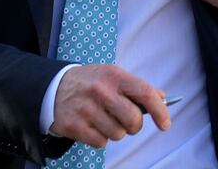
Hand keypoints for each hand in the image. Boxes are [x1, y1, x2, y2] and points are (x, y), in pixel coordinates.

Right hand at [50, 65, 169, 147]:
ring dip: (115, 132)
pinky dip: (99, 138)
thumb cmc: (89, 83)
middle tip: (126, 121)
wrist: (52, 88)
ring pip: (117, 134)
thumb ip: (136, 87)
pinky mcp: (74, 126)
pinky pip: (101, 142)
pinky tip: (91, 125)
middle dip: (134, 126)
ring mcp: (86, 109)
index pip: (145, 93)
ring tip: (103, 119)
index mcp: (113, 75)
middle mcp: (100, 90)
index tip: (165, 124)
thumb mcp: (111, 76)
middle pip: (133, 120)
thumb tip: (162, 98)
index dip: (160, 111)